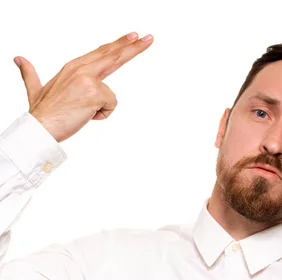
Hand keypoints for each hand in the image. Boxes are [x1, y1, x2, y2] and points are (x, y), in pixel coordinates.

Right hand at [14, 31, 153, 142]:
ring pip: (110, 94)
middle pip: (113, 56)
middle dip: (133, 47)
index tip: (133, 36)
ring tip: (81, 113)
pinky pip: (110, 106)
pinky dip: (101, 116)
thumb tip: (18, 59)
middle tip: (149, 38)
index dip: (118, 45)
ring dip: (100, 109)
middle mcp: (82, 68)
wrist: (40, 126)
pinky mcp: (95, 92)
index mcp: (73, 66)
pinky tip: (86, 116)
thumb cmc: (41, 112)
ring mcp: (88, 79)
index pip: (101, 52)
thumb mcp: (36, 88)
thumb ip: (30, 73)